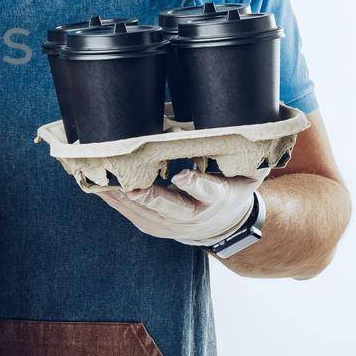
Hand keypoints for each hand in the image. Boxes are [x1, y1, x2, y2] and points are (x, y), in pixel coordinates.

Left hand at [86, 167, 266, 245]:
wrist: (222, 226)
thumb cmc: (232, 190)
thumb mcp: (247, 175)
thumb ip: (247, 157)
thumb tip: (258, 129)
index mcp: (216, 198)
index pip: (207, 190)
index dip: (194, 183)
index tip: (182, 175)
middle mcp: (192, 215)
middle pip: (169, 207)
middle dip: (150, 197)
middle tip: (132, 186)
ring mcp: (169, 225)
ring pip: (144, 212)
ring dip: (123, 197)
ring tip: (104, 179)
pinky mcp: (151, 226)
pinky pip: (130, 214)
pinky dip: (114, 200)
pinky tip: (97, 186)